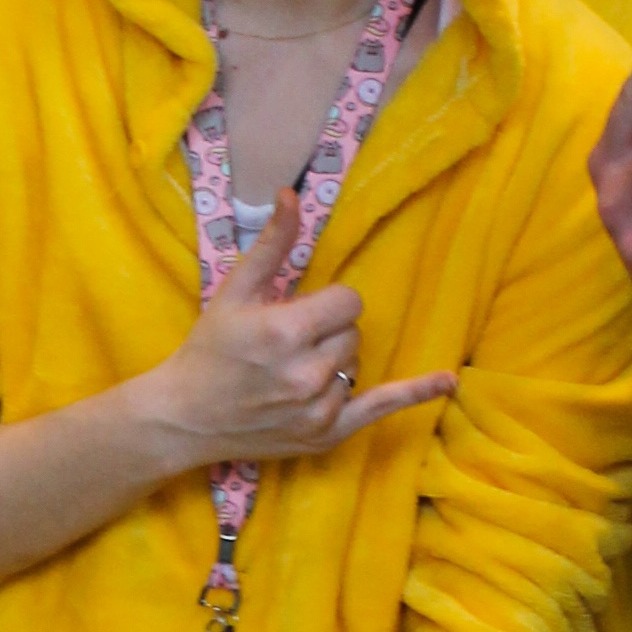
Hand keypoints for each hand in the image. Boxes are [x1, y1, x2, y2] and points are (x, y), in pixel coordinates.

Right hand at [147, 192, 454, 471]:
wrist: (185, 417)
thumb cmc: (208, 351)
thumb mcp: (234, 293)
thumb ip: (272, 246)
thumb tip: (292, 195)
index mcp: (286, 332)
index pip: (348, 302)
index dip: (328, 304)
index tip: (301, 313)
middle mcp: (307, 373)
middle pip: (354, 333)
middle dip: (328, 332)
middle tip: (288, 346)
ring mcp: (319, 408)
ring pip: (357, 364)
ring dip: (335, 362)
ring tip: (293, 372)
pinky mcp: (326, 435)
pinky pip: (381, 407)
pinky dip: (414, 394)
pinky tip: (447, 380)